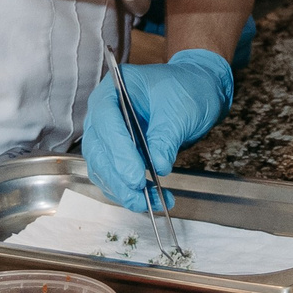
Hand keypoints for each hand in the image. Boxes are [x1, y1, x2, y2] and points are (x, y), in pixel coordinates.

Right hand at [82, 48, 232, 212]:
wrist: (194, 91)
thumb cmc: (186, 90)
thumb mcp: (181, 111)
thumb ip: (166, 138)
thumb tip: (158, 166)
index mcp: (115, 91)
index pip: (107, 121)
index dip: (118, 151)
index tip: (135, 176)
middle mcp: (104, 113)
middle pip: (99, 150)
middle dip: (118, 178)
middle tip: (141, 196)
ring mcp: (106, 134)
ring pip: (103, 169)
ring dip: (123, 190)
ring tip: (152, 202)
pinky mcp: (115, 153)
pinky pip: (113, 176)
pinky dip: (129, 191)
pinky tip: (151, 200)